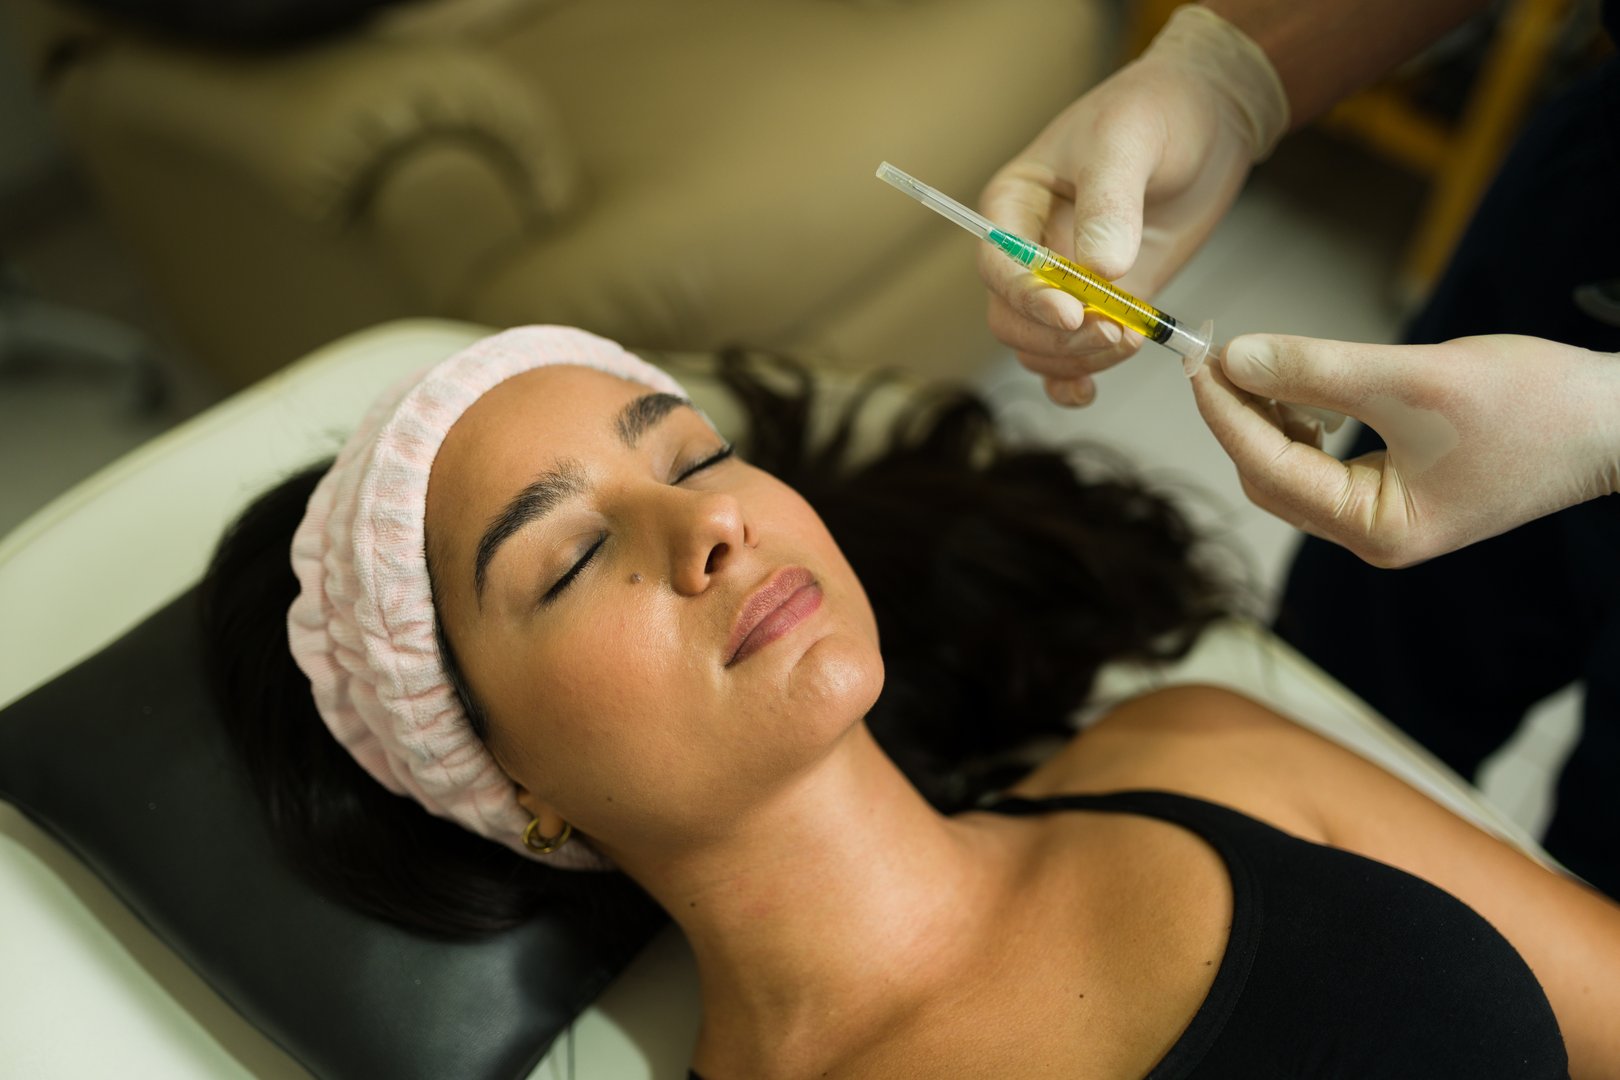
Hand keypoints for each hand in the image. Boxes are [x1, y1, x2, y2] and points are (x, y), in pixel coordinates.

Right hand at [978, 6, 1286, 406]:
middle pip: (1010, 318)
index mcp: (1014, 205)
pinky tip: (1090, 388)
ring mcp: (1063, 285)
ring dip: (1078, 358)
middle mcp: (1028, 251)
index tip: (1071, 311)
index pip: (998, 264)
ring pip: (1038, 347)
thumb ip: (1111, 201)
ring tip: (1130, 339)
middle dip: (1059, 335)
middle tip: (1115, 332)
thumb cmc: (1157, 112)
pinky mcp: (1099, 308)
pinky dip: (1074, 380)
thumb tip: (1101, 268)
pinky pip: (1066, 359)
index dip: (1027, 295)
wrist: (1206, 122)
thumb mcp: (1129, 140)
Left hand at [1190, 332, 1619, 566]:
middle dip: (1239, 419)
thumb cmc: (1534, 403)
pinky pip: (1323, 465)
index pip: (1269, 470)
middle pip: (1270, 479)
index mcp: (1378, 530)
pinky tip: (1304, 390)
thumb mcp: (1413, 378)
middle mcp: (1374, 538)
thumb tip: (1235, 358)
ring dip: (1268, 420)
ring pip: (1291, 472)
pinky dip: (1301, 425)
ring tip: (1259, 367)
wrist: (1618, 419)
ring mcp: (1386, 520)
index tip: (1198, 361)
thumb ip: (1317, 370)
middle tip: (1217, 357)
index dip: (1225, 414)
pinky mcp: (1398, 493)